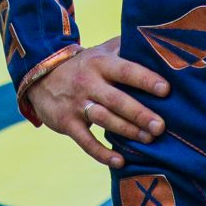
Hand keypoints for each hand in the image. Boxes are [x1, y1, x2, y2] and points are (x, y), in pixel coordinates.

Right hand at [24, 37, 170, 168]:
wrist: (41, 75)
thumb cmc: (83, 65)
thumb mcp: (100, 51)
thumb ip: (124, 47)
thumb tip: (156, 44)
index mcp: (100, 63)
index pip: (125, 70)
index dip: (145, 79)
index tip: (165, 89)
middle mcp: (88, 82)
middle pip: (117, 99)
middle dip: (140, 113)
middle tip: (161, 126)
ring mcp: (77, 104)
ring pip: (104, 119)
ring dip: (127, 131)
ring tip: (148, 140)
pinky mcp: (67, 123)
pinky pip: (86, 141)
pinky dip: (102, 153)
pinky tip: (119, 161)